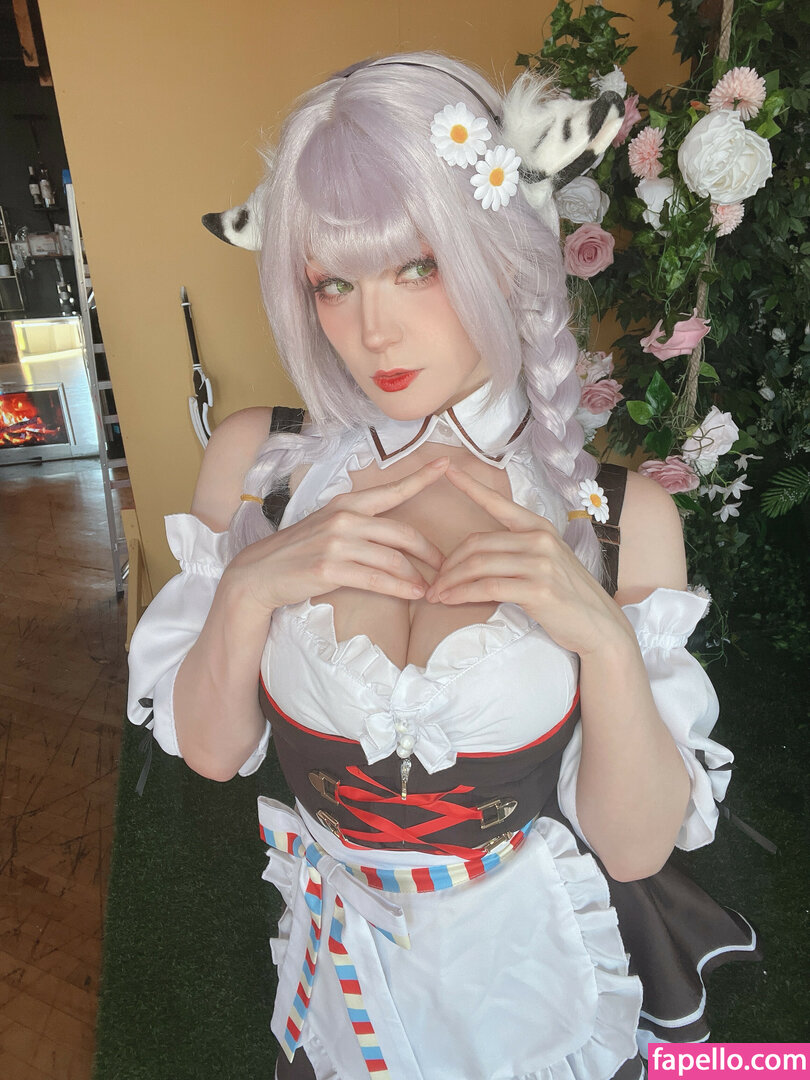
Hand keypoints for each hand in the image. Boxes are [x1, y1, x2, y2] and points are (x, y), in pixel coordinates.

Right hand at [224, 458, 449, 613]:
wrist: (260, 572)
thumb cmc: (298, 552)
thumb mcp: (327, 527)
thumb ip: (358, 524)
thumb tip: (391, 534)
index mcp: (346, 504)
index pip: (391, 491)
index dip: (420, 478)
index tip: (446, 467)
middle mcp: (344, 519)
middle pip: (402, 533)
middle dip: (429, 551)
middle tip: (445, 565)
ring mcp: (336, 543)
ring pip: (392, 559)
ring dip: (416, 576)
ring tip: (431, 587)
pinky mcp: (330, 569)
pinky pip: (376, 579)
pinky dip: (400, 588)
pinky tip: (413, 594)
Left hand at [425, 464, 633, 656]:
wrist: (598, 625)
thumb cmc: (567, 596)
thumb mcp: (546, 563)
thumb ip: (517, 552)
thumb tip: (476, 557)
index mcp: (539, 527)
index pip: (498, 503)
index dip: (470, 487)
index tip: (448, 470)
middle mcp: (540, 540)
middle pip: (477, 543)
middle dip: (449, 563)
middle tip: (434, 581)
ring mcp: (540, 563)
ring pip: (478, 565)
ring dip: (450, 581)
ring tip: (436, 594)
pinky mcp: (537, 589)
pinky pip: (487, 587)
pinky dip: (462, 594)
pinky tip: (450, 600)